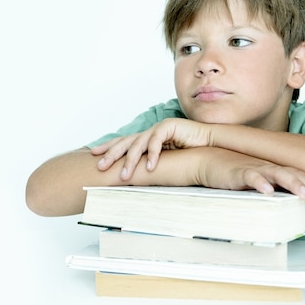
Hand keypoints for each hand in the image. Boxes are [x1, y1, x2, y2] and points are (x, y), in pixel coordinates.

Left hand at [91, 118, 210, 178]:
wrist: (211, 142)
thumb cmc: (190, 152)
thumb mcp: (166, 161)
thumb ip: (152, 164)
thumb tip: (137, 178)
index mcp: (147, 138)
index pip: (123, 142)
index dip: (108, 147)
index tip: (93, 154)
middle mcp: (150, 132)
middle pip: (125, 142)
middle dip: (111, 154)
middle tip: (100, 166)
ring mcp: (159, 128)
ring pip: (138, 144)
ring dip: (130, 161)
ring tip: (125, 176)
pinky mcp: (169, 126)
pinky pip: (157, 142)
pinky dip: (152, 155)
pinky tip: (149, 167)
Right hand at [199, 151, 304, 215]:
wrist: (208, 162)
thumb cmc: (235, 175)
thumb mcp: (260, 187)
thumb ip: (276, 196)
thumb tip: (294, 215)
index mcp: (279, 172)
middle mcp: (271, 168)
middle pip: (298, 177)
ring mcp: (256, 168)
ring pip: (279, 174)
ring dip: (295, 184)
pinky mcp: (238, 171)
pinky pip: (250, 175)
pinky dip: (260, 182)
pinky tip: (267, 190)